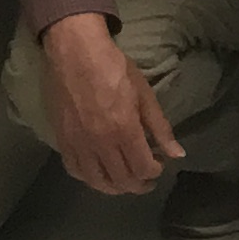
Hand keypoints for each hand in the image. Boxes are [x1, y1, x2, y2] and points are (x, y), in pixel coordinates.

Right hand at [40, 15, 185, 192]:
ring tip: (125, 181)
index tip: (159, 165)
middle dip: (138, 185)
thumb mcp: (144, 94)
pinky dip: (89, 178)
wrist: (74, 52)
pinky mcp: (61, 140)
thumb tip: (177, 154)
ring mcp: (78, 144)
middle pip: (121, 180)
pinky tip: (98, 173)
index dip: (154, 172)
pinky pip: (74, 170)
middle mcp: (100, 143)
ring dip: (115, 187)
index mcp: (124, 130)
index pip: (142, 168)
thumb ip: (160, 127)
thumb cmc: (114, 68)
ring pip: (97, 182)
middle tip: (146, 179)